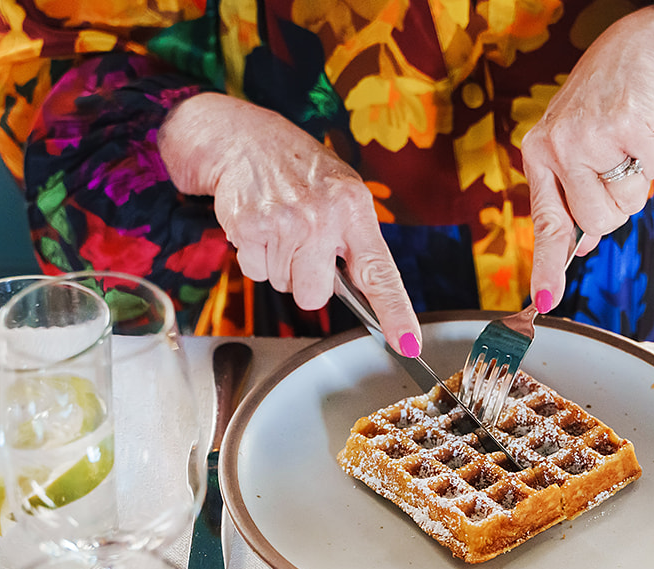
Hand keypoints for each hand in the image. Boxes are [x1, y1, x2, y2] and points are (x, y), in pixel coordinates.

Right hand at [158, 95, 422, 354]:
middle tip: (302, 245)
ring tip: (280, 227)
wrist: (246, 140)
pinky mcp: (249, 227)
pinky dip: (255, 255)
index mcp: (354, 208)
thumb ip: (356, 241)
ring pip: (284, 285)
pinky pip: (256, 271)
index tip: (407, 344)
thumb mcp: (343, 193)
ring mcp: (284, 222)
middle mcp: (322, 216)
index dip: (395, 312)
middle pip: (314, 295)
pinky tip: (260, 226)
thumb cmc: (301, 173)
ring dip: (280, 264)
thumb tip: (368, 296)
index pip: (379, 272)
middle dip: (306, 279)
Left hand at [521, 6, 653, 309]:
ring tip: (631, 147)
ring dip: (640, 184)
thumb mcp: (580, 145)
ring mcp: (588, 135)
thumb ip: (576, 193)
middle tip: (619, 170)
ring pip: (625, 203)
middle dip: (618, 207)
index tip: (542, 304)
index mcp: (540, 154)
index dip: (548, 267)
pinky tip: (647, 131)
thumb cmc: (610, 99)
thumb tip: (581, 247)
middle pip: (597, 221)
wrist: (643, 44)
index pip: (546, 223)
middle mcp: (557, 146)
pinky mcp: (624, 124)